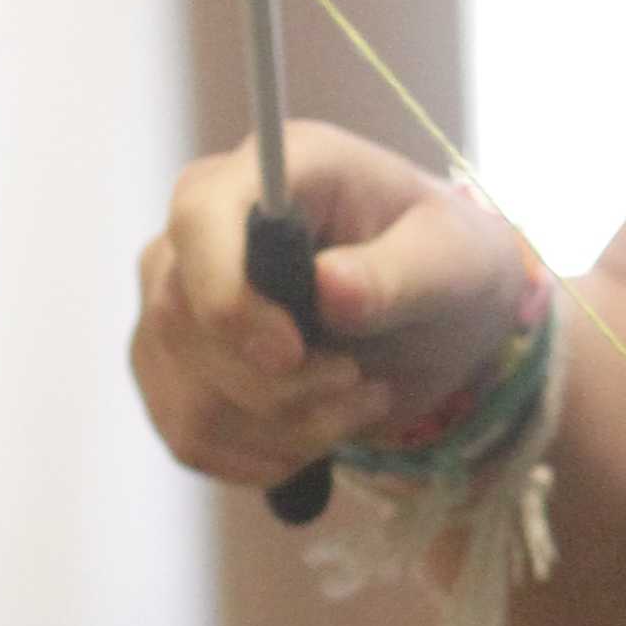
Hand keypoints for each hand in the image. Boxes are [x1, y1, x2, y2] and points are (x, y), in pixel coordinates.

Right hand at [132, 119, 530, 491]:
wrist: (436, 312)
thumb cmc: (444, 263)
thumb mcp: (454, 262)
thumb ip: (398, 274)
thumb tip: (330, 288)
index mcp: (271, 169)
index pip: (199, 220)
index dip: (229, 297)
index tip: (290, 355)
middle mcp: (202, 224)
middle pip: (185, 322)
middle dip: (281, 384)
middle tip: (361, 383)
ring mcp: (173, 294)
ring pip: (190, 394)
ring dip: (285, 427)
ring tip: (357, 402)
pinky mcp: (171, 363)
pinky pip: (190, 435)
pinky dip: (263, 455)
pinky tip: (316, 432)